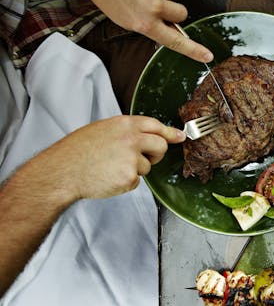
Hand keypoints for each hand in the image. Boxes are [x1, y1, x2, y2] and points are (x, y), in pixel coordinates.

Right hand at [40, 116, 184, 201]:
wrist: (62, 172)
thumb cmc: (77, 152)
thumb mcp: (101, 130)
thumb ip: (126, 131)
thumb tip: (148, 134)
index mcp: (123, 124)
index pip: (155, 125)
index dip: (169, 132)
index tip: (180, 136)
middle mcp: (131, 139)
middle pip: (160, 146)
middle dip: (156, 154)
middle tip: (141, 159)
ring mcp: (132, 158)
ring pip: (148, 166)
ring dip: (135, 169)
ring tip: (111, 167)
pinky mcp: (130, 177)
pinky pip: (137, 180)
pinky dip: (126, 182)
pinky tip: (109, 177)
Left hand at [75, 0, 212, 62]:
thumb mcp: (125, 19)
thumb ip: (150, 25)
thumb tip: (170, 29)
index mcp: (144, 23)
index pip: (175, 41)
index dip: (193, 49)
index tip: (208, 55)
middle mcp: (153, 6)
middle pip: (182, 13)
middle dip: (173, 10)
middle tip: (154, 4)